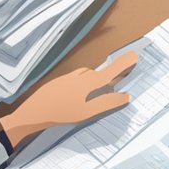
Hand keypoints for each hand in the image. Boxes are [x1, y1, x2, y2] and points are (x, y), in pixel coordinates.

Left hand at [0, 51, 137, 146]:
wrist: (34, 112)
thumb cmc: (63, 113)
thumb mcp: (88, 112)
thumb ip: (108, 103)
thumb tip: (126, 96)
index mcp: (89, 82)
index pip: (111, 71)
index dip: (123, 64)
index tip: (134, 55)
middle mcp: (80, 76)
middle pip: (98, 74)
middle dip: (106, 78)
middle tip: (113, 86)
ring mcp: (68, 78)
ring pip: (86, 76)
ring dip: (93, 82)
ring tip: (93, 96)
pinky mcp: (58, 82)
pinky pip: (75, 80)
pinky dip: (81, 85)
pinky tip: (76, 98)